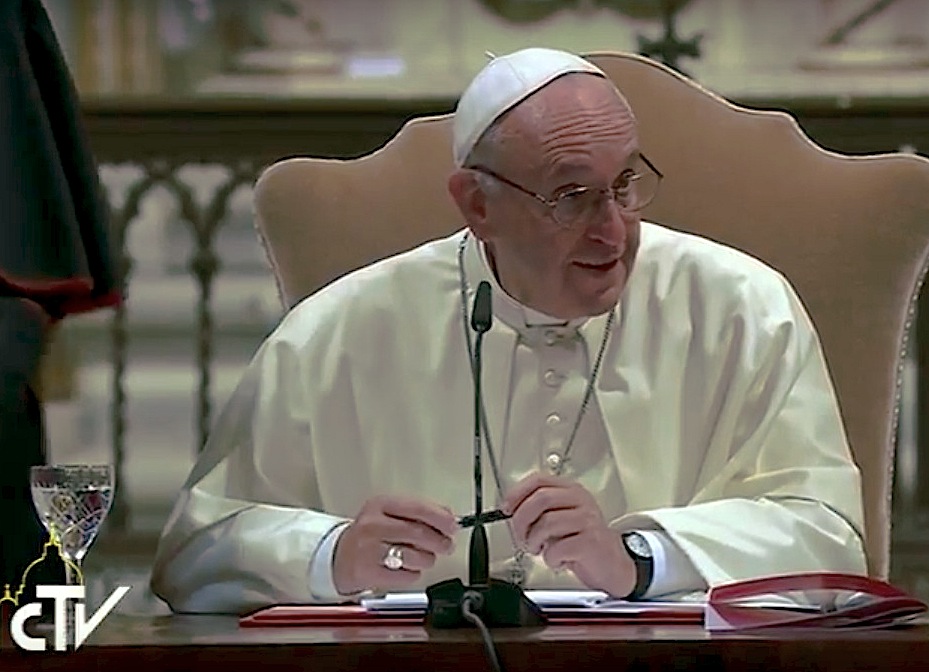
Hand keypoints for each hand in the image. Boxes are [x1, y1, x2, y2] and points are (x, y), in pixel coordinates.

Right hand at [332, 495, 457, 594]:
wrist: (338, 556)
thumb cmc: (369, 533)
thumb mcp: (389, 513)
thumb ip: (418, 511)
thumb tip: (447, 515)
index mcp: (380, 505)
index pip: (417, 508)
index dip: (440, 518)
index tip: (452, 525)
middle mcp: (373, 525)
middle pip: (419, 533)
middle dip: (440, 541)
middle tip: (446, 545)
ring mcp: (370, 550)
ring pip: (415, 556)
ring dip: (427, 559)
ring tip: (423, 557)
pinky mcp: (370, 573)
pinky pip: (407, 575)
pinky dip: (413, 573)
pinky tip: (406, 567)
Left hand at [503, 474, 635, 596]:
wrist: (611, 564)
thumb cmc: (581, 540)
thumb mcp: (560, 518)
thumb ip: (538, 510)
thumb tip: (510, 509)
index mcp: (571, 490)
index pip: (539, 481)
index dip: (517, 493)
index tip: (506, 508)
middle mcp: (580, 501)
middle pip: (541, 499)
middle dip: (522, 520)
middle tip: (521, 536)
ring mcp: (587, 520)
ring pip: (546, 523)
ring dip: (534, 541)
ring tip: (538, 549)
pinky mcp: (591, 541)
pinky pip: (558, 548)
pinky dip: (550, 558)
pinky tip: (556, 559)